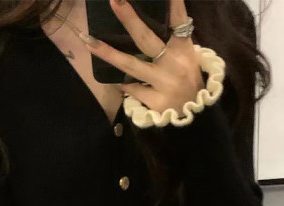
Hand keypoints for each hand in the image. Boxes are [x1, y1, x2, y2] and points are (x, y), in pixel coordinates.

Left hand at [83, 0, 203, 114]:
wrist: (195, 117)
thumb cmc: (188, 82)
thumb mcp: (188, 58)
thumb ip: (174, 40)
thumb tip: (156, 16)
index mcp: (184, 50)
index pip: (178, 21)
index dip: (173, 3)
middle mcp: (174, 64)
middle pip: (147, 39)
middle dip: (130, 19)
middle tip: (114, 0)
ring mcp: (164, 84)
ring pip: (131, 65)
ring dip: (108, 53)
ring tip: (88, 40)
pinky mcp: (155, 101)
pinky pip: (132, 88)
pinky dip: (122, 82)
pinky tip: (113, 78)